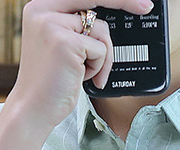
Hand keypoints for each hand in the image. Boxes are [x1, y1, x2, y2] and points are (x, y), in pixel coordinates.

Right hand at [10, 0, 153, 131]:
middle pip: (95, 2)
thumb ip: (77, 27)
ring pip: (101, 30)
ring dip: (102, 56)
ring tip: (85, 73)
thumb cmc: (50, 83)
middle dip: (125, 3)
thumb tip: (107, 21)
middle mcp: (43, 10)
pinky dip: (98, 67)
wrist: (33, 109)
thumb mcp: (62, 46)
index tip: (136, 0)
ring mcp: (52, 24)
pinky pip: (100, 49)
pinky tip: (81, 78)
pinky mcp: (65, 42)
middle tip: (146, 6)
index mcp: (40, 7)